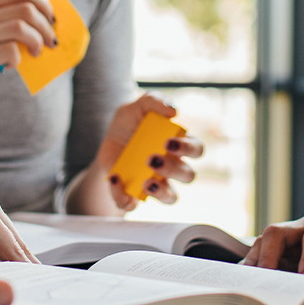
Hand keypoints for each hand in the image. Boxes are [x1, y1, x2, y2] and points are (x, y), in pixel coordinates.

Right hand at [0, 0, 57, 109]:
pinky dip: (18, 60)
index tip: (52, 19)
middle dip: (46, 27)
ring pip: (20, 28)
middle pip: (26, 10)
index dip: (43, 2)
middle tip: (51, 42)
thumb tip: (51, 22)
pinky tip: (11, 64)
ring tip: (35, 53)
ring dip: (36, 42)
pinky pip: (10, 51)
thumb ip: (14, 23)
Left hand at [92, 93, 203, 208]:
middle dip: (173, 169)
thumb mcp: (135, 106)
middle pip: (188, 175)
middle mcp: (172, 167)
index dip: (189, 149)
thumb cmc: (129, 124)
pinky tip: (115, 179)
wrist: (106, 142)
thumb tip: (173, 111)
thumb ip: (153, 100)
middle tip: (152, 158)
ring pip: (171, 197)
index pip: (197, 149)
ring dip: (161, 192)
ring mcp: (156, 183)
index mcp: (178, 145)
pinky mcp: (135, 195)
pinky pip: (132, 204)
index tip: (169, 142)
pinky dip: (123, 196)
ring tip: (145, 180)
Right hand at [242, 211, 303, 282]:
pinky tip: (251, 279)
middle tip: (265, 281)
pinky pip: (267, 248)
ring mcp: (298, 232)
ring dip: (257, 259)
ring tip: (250, 283)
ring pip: (268, 238)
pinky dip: (257, 262)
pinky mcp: (291, 243)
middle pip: (280, 231)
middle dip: (268, 255)